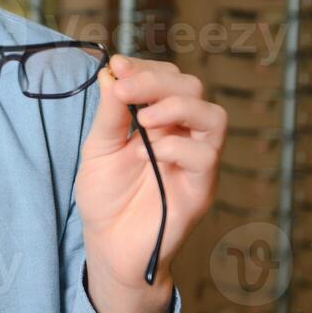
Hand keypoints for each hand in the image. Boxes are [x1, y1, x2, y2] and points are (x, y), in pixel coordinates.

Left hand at [75, 54, 226, 312]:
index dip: (146, 68)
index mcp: (158, 120)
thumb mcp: (98, 148)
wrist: (109, 246)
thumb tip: (112, 72)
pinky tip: (154, 152)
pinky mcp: (201, 188)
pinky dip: (180, 145)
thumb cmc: (106, 197)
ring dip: (178, 106)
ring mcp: (195, 161)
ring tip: (143, 119)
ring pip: (213, 116)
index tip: (118, 66)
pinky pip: (207, 155)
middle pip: (192, 88)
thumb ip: (109, 113)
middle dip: (158, 81)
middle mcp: (182, 134)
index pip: (167, 78)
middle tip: (126, 90)